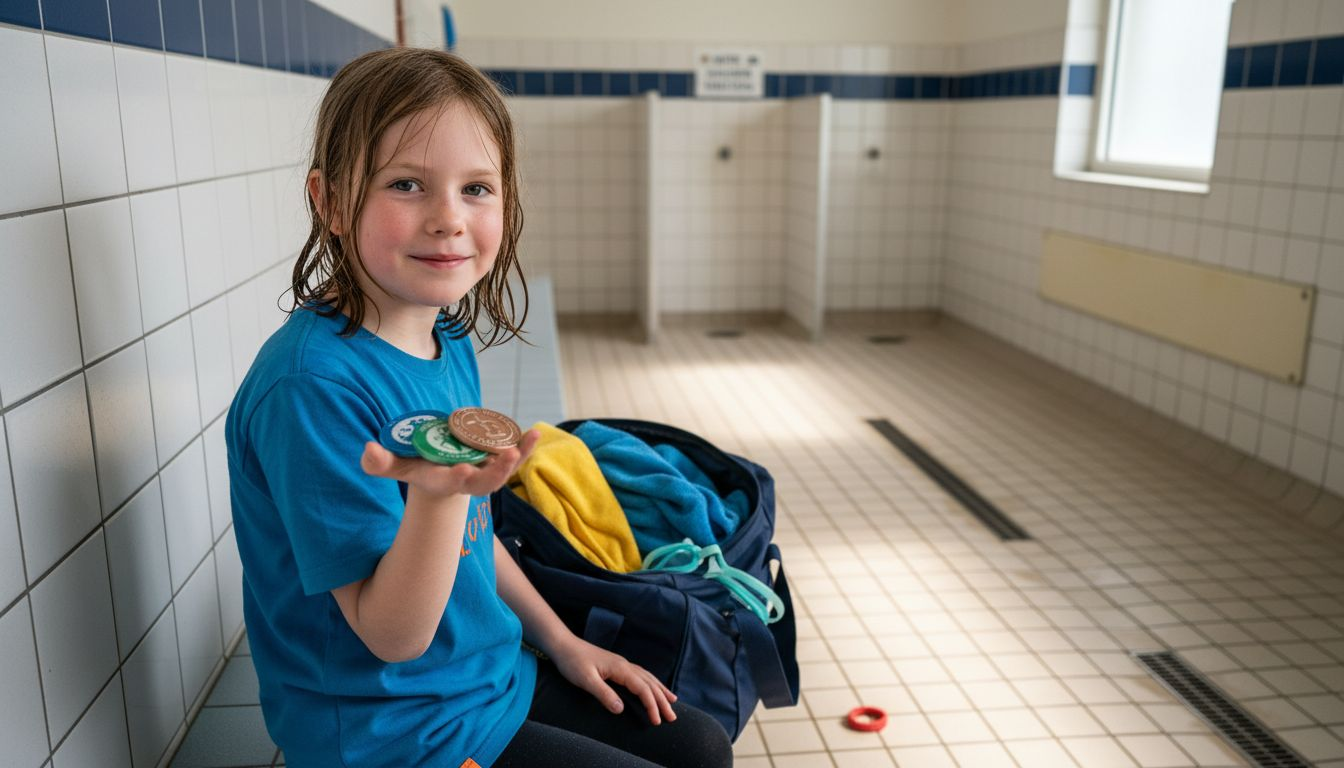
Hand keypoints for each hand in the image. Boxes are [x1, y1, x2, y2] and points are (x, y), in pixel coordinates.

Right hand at [360, 428, 539, 498]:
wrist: (439, 470)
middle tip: (506, 457)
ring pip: (504, 470)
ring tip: (529, 439)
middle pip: (486, 483)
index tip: (462, 470)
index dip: (456, 477)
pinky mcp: (496, 461)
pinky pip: (514, 456)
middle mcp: (468, 480)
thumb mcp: (396, 464)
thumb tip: (368, 450)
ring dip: (518, 458)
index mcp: (444, 482)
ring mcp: (485, 472)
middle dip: (497, 472)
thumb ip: (379, 462)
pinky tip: (534, 432)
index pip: (451, 483)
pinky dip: (525, 448)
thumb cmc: (416, 466)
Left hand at [549, 637, 677, 724]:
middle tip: (673, 717)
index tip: (657, 721)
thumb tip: (621, 709)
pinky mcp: (616, 666)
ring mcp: (621, 664)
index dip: (652, 705)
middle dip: (662, 700)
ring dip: (660, 690)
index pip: (642, 689)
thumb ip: (603, 694)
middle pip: (649, 683)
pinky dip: (650, 682)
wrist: (563, 645)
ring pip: (647, 677)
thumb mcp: (586, 680)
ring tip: (672, 701)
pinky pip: (640, 675)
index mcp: (620, 669)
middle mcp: (625, 665)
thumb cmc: (572, 662)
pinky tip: (652, 686)